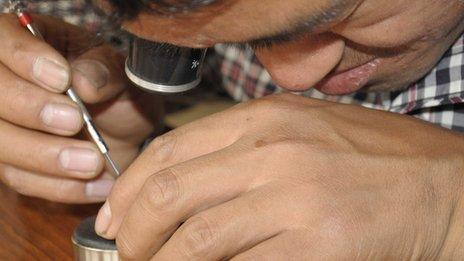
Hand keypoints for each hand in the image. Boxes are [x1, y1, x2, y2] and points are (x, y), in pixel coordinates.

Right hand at [0, 14, 161, 202]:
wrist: (123, 129)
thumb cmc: (116, 90)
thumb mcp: (120, 72)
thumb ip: (105, 70)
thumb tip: (81, 81)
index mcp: (25, 41)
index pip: (3, 40)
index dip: (25, 59)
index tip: (62, 79)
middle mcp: (5, 81)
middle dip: (31, 110)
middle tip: (74, 121)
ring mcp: (4, 125)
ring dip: (44, 156)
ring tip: (92, 161)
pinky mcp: (14, 163)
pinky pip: (22, 179)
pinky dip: (60, 186)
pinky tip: (96, 185)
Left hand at [96, 93, 463, 259]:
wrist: (439, 184)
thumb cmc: (368, 158)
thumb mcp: (299, 131)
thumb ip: (242, 151)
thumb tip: (185, 185)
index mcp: (265, 119)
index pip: (171, 149)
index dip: (131, 186)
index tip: (116, 214)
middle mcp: (273, 152)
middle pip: (172, 191)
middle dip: (135, 229)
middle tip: (128, 250)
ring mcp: (294, 196)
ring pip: (196, 237)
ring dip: (162, 260)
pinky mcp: (315, 243)